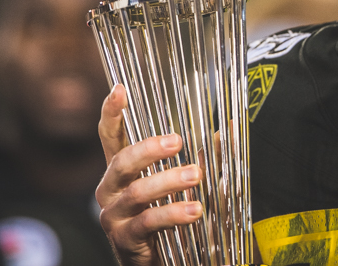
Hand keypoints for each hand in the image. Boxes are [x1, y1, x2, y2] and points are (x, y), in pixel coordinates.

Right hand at [96, 84, 203, 265]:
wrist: (153, 262)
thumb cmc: (162, 215)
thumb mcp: (175, 183)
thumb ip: (197, 156)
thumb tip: (228, 130)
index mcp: (120, 171)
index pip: (110, 137)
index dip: (112, 113)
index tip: (120, 89)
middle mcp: (110, 190)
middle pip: (121, 162)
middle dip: (149, 149)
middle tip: (178, 141)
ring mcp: (114, 216)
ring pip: (137, 193)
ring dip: (169, 181)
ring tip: (196, 175)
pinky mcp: (125, 239)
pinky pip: (148, 222)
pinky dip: (173, 213)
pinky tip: (194, 209)